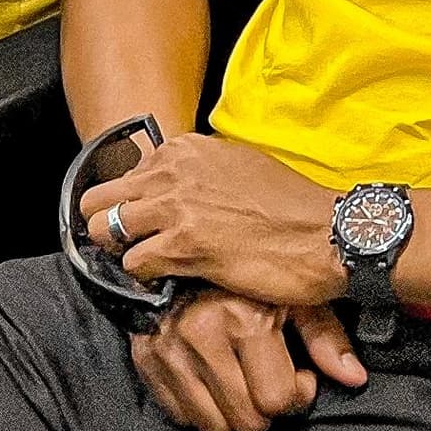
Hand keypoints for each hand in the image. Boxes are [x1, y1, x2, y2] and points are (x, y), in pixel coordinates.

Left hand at [82, 129, 351, 306]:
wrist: (331, 234)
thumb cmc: (294, 207)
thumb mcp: (240, 166)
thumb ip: (199, 172)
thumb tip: (173, 188)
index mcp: (187, 149)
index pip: (126, 173)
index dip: (129, 203)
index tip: (143, 223)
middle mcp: (175, 170)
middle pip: (99, 198)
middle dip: (106, 225)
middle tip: (128, 247)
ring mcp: (177, 206)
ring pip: (104, 230)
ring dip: (120, 253)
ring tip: (147, 266)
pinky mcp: (185, 246)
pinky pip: (133, 265)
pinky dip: (144, 278)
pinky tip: (169, 281)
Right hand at [123, 285, 369, 430]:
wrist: (187, 239)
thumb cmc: (254, 269)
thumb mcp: (294, 292)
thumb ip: (325, 336)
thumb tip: (355, 378)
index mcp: (244, 318)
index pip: (277, 399)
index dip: (297, 395)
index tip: (300, 378)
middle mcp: (202, 334)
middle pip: (246, 420)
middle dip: (267, 410)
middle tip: (271, 383)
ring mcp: (169, 347)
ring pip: (212, 425)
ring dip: (233, 413)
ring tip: (244, 381)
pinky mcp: (144, 355)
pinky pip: (179, 413)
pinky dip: (201, 407)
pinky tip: (214, 379)